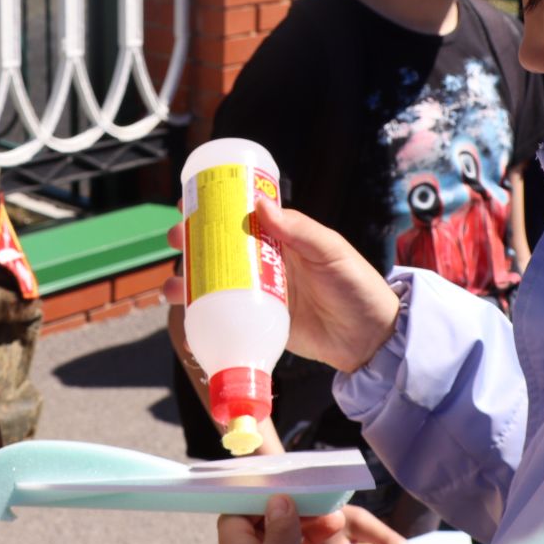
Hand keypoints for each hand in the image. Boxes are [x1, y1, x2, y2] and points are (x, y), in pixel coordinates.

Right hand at [166, 199, 400, 371]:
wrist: (371, 339)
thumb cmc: (357, 287)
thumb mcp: (331, 251)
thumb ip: (300, 230)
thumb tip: (260, 204)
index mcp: (282, 238)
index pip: (241, 217)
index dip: (212, 209)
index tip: (187, 204)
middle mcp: (266, 264)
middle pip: (219, 249)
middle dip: (192, 243)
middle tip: (176, 240)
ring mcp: (261, 294)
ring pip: (216, 283)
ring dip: (189, 283)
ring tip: (172, 287)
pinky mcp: (260, 323)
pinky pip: (226, 316)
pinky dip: (203, 316)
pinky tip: (187, 319)